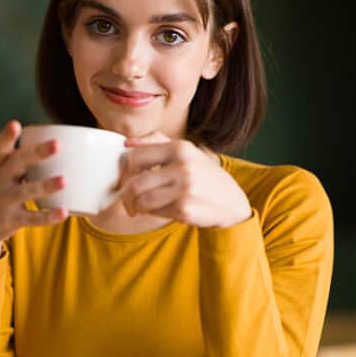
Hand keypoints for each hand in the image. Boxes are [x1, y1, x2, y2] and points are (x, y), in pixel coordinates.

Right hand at [0, 120, 68, 261]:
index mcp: (0, 166)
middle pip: (18, 164)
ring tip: (63, 180)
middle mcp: (0, 180)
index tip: (15, 125)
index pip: (1, 147)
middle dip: (36, 153)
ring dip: (45, 186)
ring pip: (27, 191)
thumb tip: (52, 141)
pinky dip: (48, 217)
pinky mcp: (11, 220)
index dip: (7, 136)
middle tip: (57, 144)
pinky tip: (64, 212)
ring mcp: (5, 201)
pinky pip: (32, 218)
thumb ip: (17, 157)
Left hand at [119, 132, 251, 228]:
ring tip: (141, 207)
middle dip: (126, 195)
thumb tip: (127, 142)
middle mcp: (183, 166)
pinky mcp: (185, 209)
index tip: (126, 179)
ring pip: (142, 201)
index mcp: (180, 148)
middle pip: (134, 183)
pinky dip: (152, 214)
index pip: (134, 157)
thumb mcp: (186, 152)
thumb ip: (156, 142)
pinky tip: (160, 210)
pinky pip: (155, 213)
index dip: (124, 171)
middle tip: (128, 200)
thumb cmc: (203, 176)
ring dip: (137, 207)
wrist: (231, 202)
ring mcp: (185, 188)